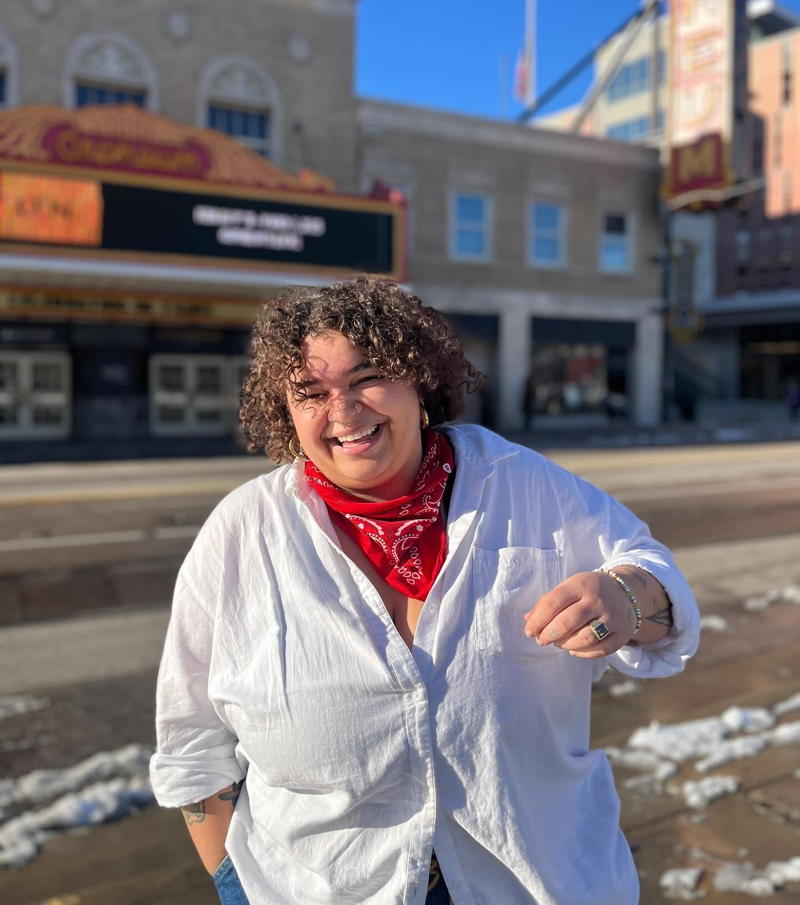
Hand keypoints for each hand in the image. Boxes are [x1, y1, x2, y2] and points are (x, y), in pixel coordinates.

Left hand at [522, 570, 637, 658]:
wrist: (625, 591)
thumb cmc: (587, 591)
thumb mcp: (568, 588)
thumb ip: (548, 603)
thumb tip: (528, 620)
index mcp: (580, 585)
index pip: (553, 602)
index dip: (538, 620)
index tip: (529, 631)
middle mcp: (597, 600)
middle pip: (568, 622)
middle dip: (549, 634)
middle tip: (541, 640)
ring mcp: (612, 617)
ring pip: (585, 638)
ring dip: (566, 644)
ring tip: (558, 643)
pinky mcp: (623, 632)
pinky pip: (602, 650)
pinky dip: (583, 653)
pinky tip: (573, 649)